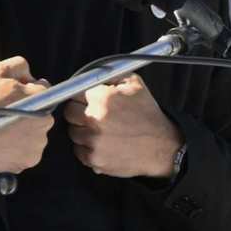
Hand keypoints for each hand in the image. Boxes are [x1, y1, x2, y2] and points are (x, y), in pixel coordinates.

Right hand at [0, 56, 53, 173]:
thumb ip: (20, 66)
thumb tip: (31, 75)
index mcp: (42, 98)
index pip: (43, 89)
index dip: (27, 90)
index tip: (14, 95)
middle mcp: (46, 122)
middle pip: (40, 112)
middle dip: (27, 111)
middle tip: (5, 113)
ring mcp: (38, 144)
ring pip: (34, 133)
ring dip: (23, 131)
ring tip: (2, 129)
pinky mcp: (28, 160)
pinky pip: (26, 151)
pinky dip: (17, 148)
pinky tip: (2, 142)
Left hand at [62, 74, 183, 177]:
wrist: (161, 146)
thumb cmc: (148, 115)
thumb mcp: (135, 84)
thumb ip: (112, 74)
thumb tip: (92, 72)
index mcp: (103, 98)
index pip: (74, 93)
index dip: (82, 96)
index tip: (88, 100)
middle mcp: (95, 119)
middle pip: (69, 112)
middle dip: (80, 111)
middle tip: (94, 114)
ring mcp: (93, 141)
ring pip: (72, 132)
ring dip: (83, 130)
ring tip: (102, 130)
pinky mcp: (94, 159)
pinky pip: (78, 150)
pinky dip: (87, 147)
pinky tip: (103, 143)